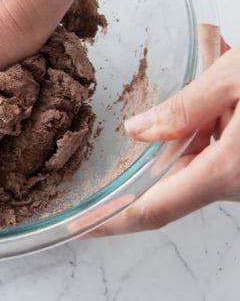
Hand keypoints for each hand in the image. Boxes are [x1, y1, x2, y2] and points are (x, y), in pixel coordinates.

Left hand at [91, 38, 239, 234]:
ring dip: (199, 123)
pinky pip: (222, 155)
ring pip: (201, 161)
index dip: (110, 222)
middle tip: (191, 83)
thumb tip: (138, 131)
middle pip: (177, 176)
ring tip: (219, 70)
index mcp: (227, 171)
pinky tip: (228, 85)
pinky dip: (216, 126)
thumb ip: (184, 106)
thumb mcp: (236, 76)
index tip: (77, 230)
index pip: (152, 210)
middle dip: (168, 136)